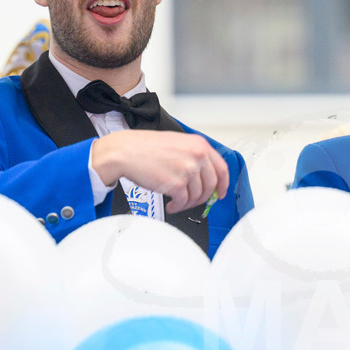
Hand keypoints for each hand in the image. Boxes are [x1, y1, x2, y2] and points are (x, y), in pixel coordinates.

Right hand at [90, 130, 228, 212]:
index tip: (220, 192)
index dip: (223, 184)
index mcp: (199, 144)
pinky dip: (178, 207)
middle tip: (194, 200)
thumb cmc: (145, 147)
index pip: (222, 168)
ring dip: (187, 203)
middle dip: (203, 197)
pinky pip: (183, 202)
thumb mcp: (176, 143)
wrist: (125, 151)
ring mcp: (188, 170)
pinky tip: (170, 204)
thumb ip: (193, 156)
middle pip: (211, 185)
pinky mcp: (177, 184)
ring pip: (198, 196)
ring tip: (177, 202)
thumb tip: (203, 176)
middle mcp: (197, 156)